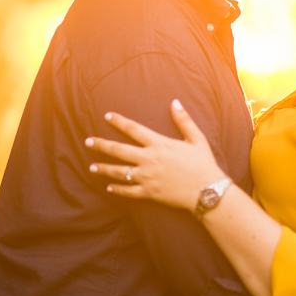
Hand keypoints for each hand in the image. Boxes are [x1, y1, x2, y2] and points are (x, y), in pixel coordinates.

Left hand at [86, 100, 226, 210]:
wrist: (207, 191)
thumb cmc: (203, 164)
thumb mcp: (196, 139)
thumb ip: (184, 120)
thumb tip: (175, 102)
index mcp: (159, 144)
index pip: (134, 129)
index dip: (119, 122)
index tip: (107, 116)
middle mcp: (149, 160)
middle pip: (119, 150)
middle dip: (102, 145)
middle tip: (88, 141)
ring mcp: (147, 177)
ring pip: (119, 172)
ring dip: (104, 169)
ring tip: (92, 166)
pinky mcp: (149, 192)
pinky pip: (129, 191)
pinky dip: (118, 190)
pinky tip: (109, 188)